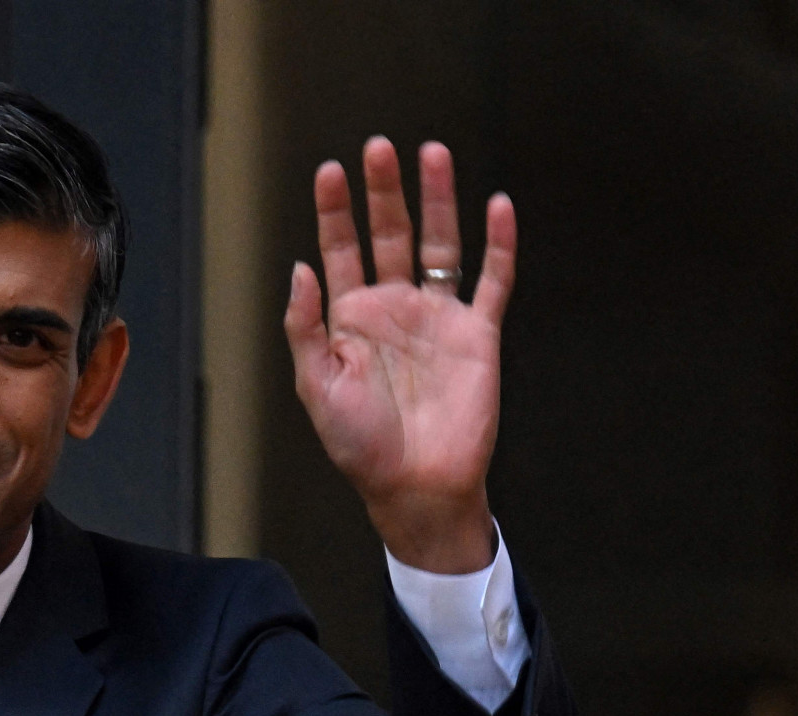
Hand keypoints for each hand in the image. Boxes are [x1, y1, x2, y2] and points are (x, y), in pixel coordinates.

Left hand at [284, 138, 513, 571]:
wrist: (416, 486)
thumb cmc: (359, 446)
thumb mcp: (316, 387)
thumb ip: (305, 327)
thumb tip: (298, 267)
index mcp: (351, 319)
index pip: (341, 251)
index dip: (335, 211)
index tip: (331, 171)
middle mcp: (394, 309)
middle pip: (389, 234)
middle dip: (384, 191)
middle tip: (380, 146)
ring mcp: (438, 318)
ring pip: (441, 244)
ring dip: (437, 200)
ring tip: (432, 153)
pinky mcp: (478, 335)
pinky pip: (492, 280)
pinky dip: (498, 244)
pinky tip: (497, 205)